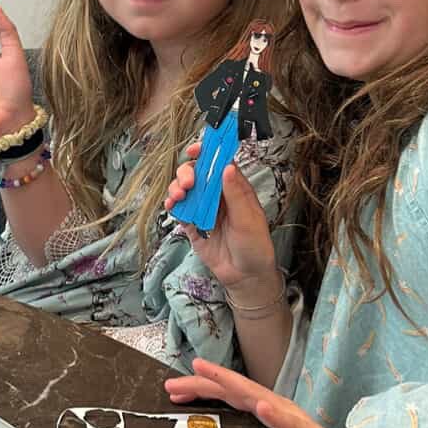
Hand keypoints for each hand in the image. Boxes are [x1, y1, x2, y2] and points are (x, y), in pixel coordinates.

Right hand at [165, 145, 278, 293]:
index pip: (219, 163)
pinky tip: (172, 206)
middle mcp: (218, 196)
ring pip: (185, 190)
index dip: (207, 153)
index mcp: (235, 189)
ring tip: (178, 196)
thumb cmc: (255, 246)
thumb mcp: (248, 219)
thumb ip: (235, 193)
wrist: (245, 277)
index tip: (195, 150)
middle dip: (187, 173)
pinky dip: (173, 205)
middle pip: (197, 173)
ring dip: (177, 188)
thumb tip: (227, 166)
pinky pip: (180, 210)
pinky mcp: (193, 225)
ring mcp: (204, 210)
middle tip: (187, 184)